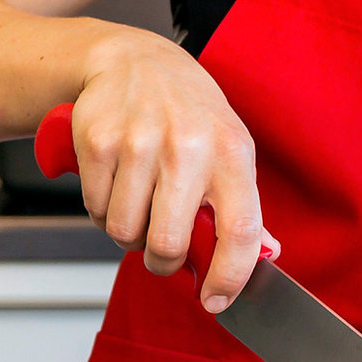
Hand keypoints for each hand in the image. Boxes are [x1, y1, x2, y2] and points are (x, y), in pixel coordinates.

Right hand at [69, 29, 275, 312]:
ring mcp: (140, 143)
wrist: (133, 61)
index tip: (215, 300)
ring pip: (125, 232)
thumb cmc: (189, 112)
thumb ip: (243, 204)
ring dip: (129, 233)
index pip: (239, 231)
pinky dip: (104, 210)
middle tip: (162, 247)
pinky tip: (118, 181)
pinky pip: (96, 209)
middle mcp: (188, 147)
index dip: (228, 277)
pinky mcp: (98, 143)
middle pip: (168, 244)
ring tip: (140, 202)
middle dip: (162, 260)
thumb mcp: (229, 145)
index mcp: (232, 152)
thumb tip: (264, 255)